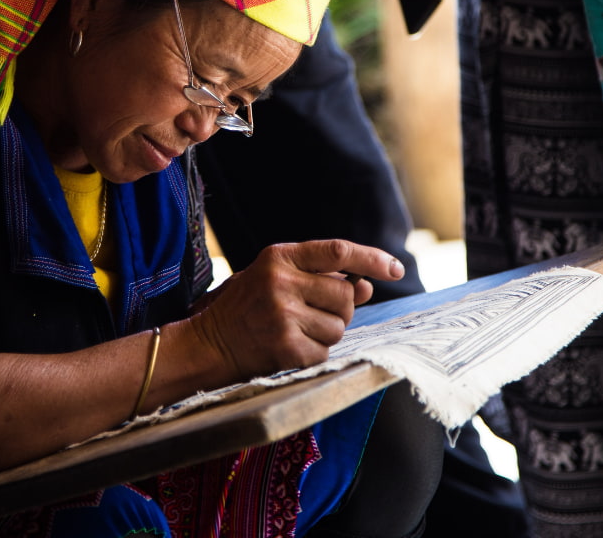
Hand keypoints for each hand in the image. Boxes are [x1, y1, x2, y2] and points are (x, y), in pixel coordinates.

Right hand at [189, 240, 404, 378]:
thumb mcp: (278, 279)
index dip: (372, 258)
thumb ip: (321, 278)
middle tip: (314, 312)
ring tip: (296, 329)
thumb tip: (368, 285)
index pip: (338, 251)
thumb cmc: (246, 307)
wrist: (207, 343)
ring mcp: (282, 315)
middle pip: (346, 294)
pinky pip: (325, 350)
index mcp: (279, 256)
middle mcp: (281, 281)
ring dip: (327, 332)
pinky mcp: (285, 347)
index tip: (396, 268)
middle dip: (341, 307)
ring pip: (339, 325)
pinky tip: (290, 346)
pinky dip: (314, 352)